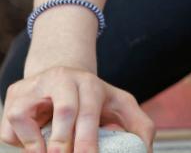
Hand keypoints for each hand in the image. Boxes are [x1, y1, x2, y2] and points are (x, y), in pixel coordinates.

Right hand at [1, 66, 154, 152]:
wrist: (62, 76)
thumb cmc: (95, 98)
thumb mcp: (121, 106)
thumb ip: (140, 127)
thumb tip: (147, 152)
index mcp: (89, 84)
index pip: (88, 112)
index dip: (87, 139)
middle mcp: (61, 80)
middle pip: (63, 111)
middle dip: (64, 142)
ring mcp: (33, 86)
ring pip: (22, 116)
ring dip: (34, 144)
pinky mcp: (13, 96)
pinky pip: (9, 127)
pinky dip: (20, 142)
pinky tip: (35, 145)